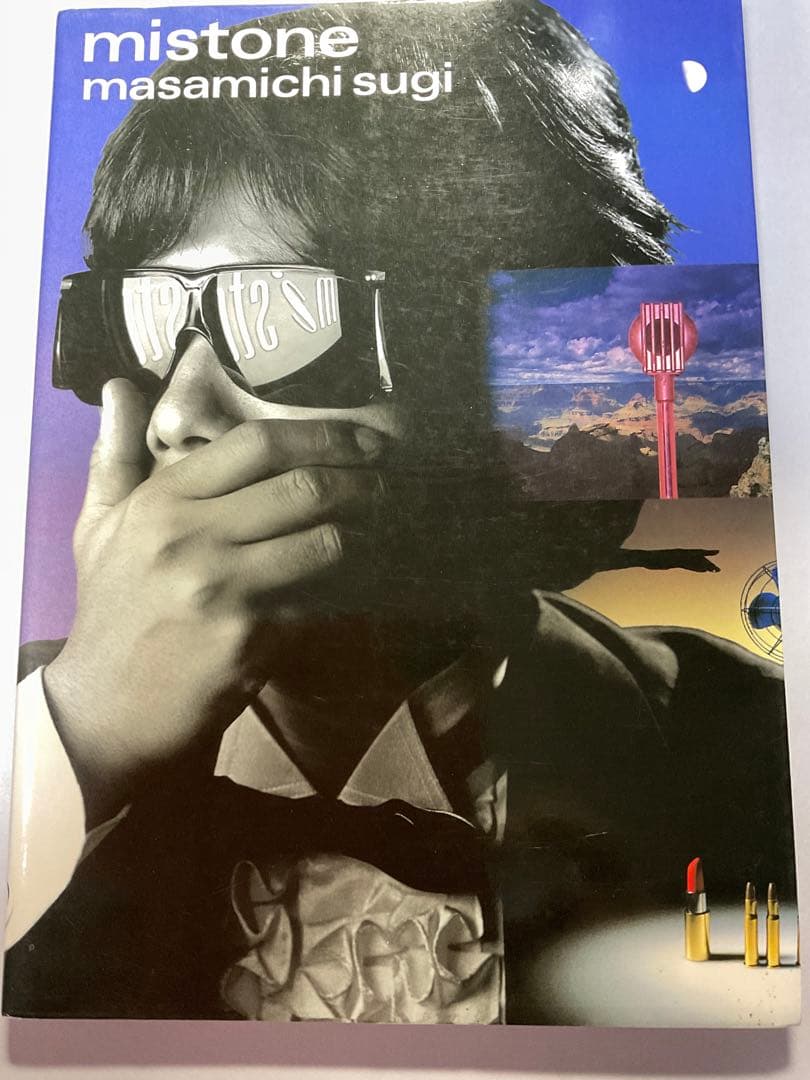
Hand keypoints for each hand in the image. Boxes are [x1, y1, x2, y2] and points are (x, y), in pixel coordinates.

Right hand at [44, 379, 386, 821]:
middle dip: (360, 481)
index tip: (362, 440)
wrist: (107, 706)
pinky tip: (364, 581)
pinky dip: (347, 589)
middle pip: (303, 488)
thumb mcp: (98, 527)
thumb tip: (121, 386)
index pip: (257, 445)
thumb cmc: (111, 609)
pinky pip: (320, 601)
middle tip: (387, 482)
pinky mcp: (249, 639)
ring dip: (363, 534)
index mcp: (161, 501)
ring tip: (382, 528)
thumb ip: (114, 454)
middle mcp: (191, 538)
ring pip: (324, 543)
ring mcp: (222, 590)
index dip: (323, 435)